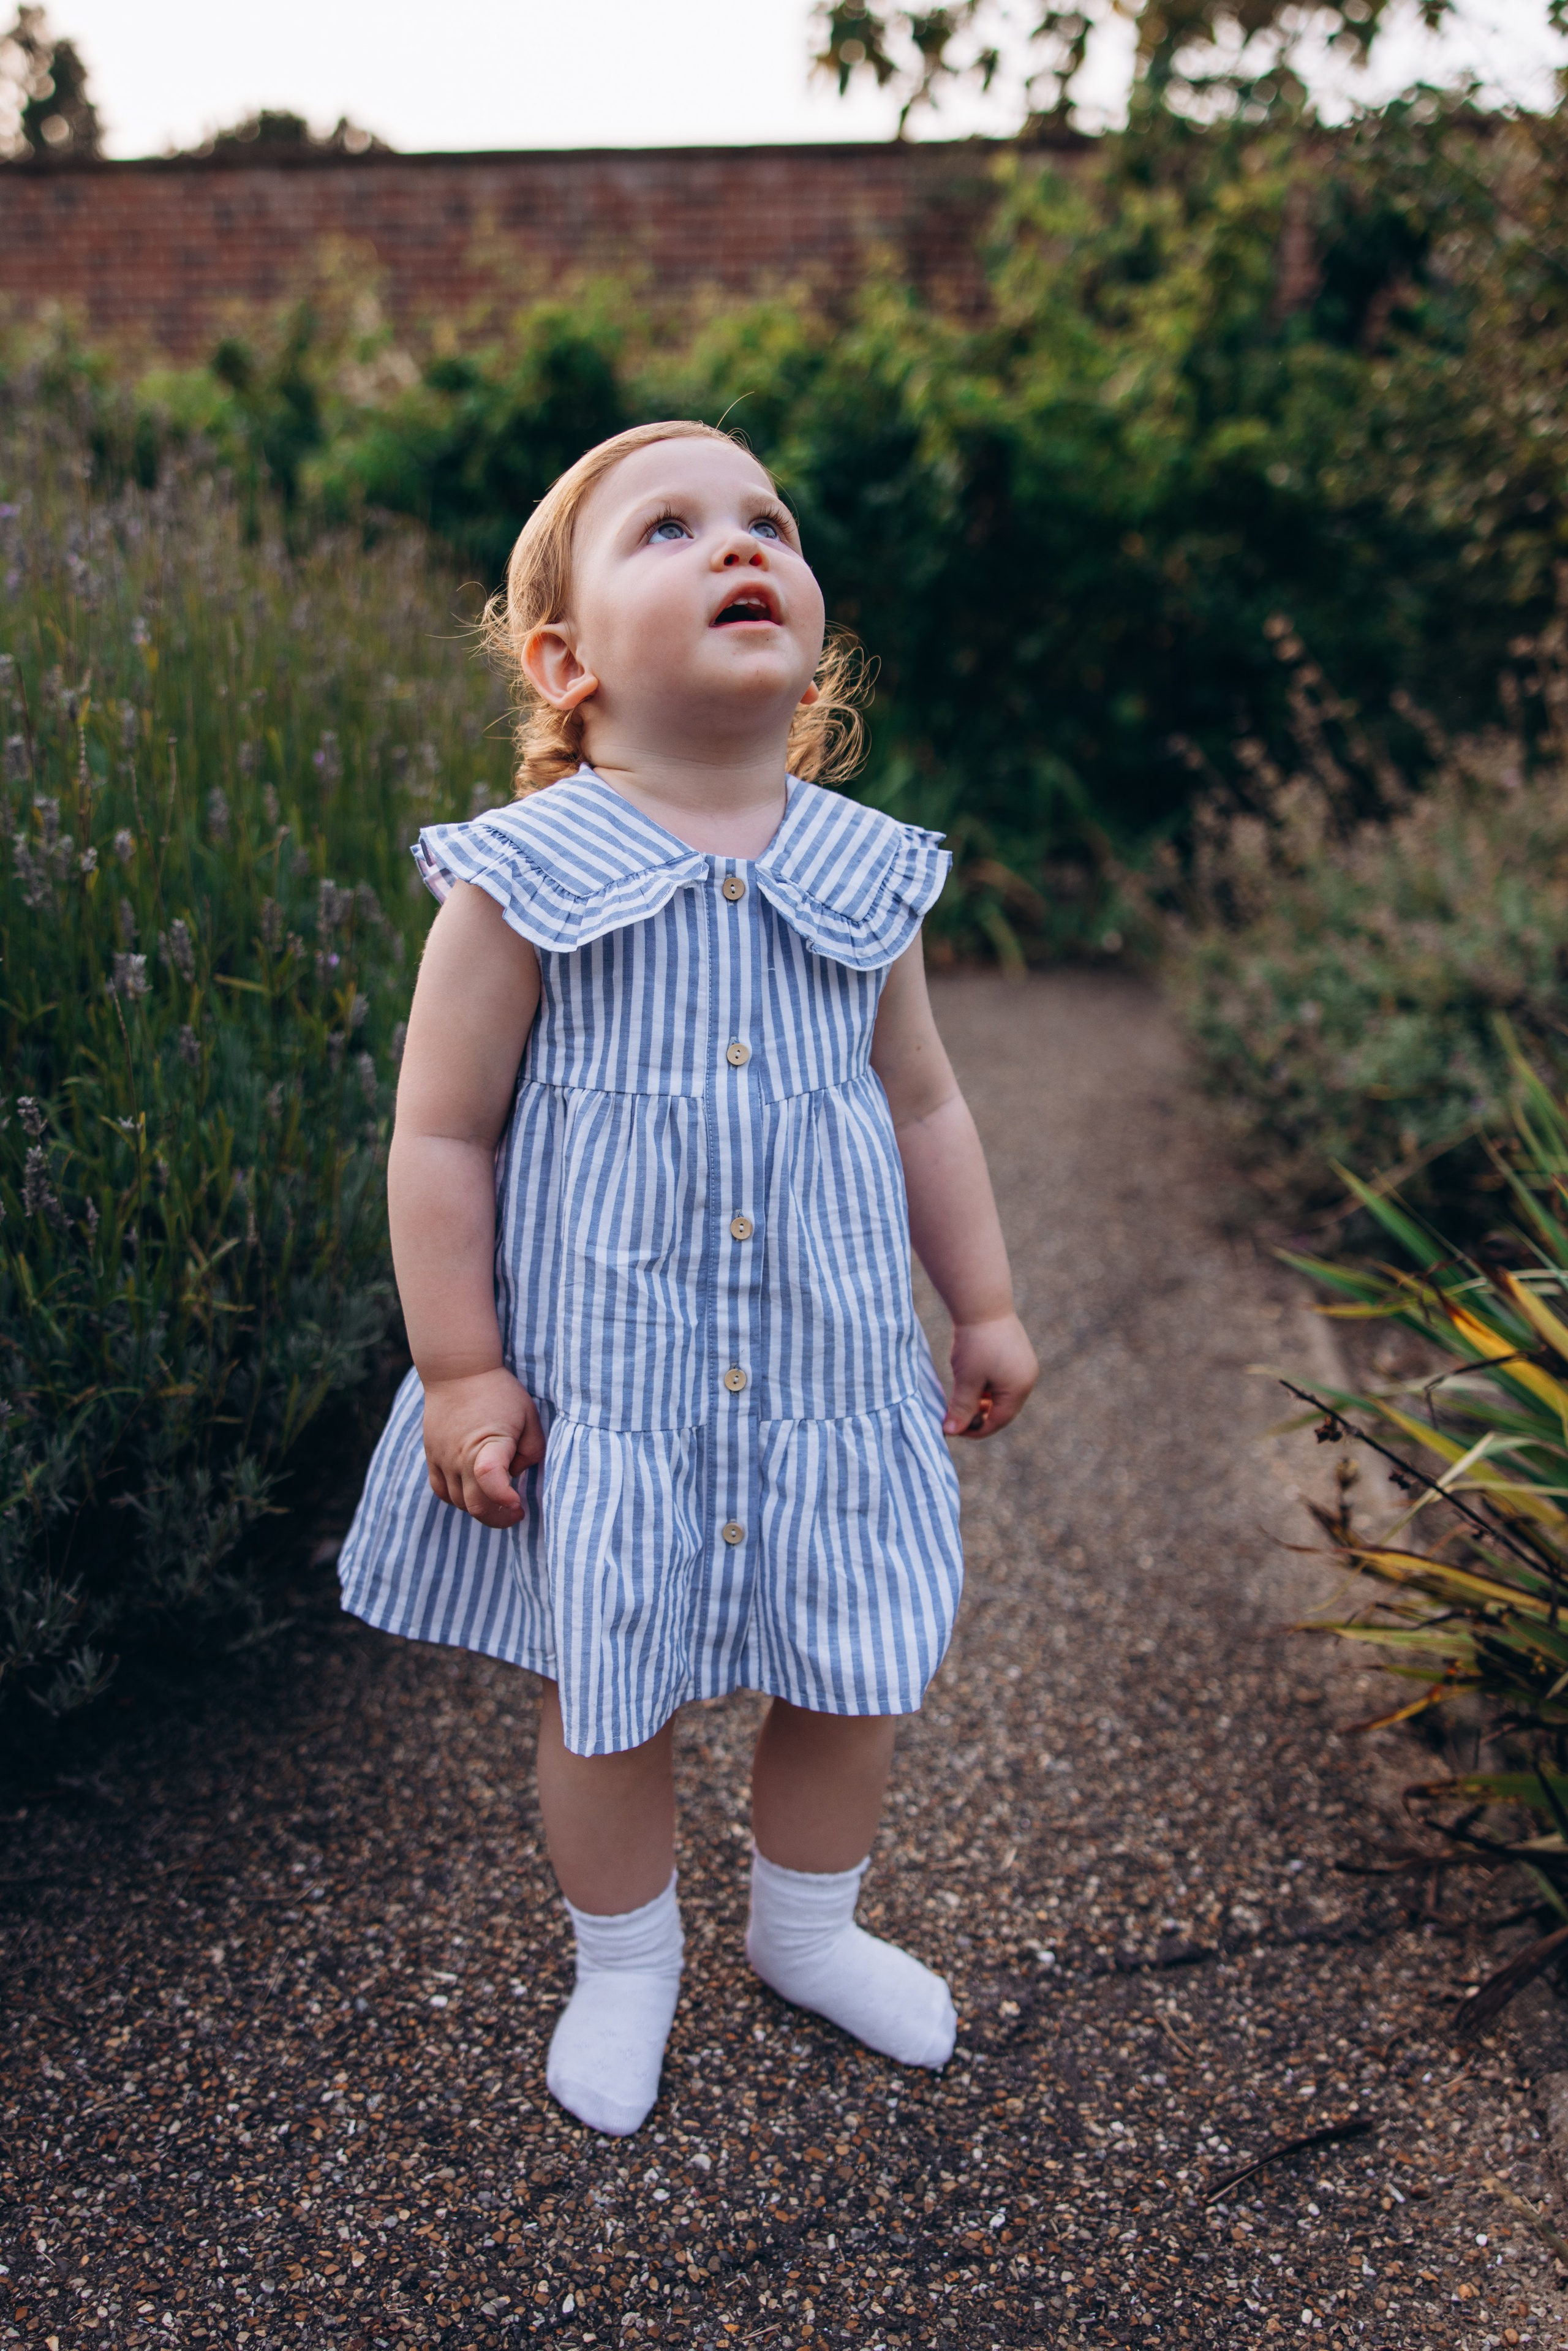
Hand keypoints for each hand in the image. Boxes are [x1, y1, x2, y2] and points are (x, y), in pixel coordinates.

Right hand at [421, 1367, 545, 1525]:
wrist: (457, 1372)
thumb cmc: (499, 1392)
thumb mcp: (529, 1415)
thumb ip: (532, 1450)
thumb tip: (516, 1473)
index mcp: (488, 1443)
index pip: (490, 1479)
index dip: (505, 1499)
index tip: (519, 1503)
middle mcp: (461, 1456)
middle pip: (475, 1505)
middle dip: (500, 1517)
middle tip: (516, 1512)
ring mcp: (443, 1459)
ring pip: (459, 1503)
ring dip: (481, 1508)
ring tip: (497, 1499)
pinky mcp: (432, 1457)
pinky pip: (442, 1491)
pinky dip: (458, 1499)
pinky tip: (474, 1491)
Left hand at [943, 1312, 1037, 1438]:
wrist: (982, 1304)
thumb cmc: (975, 1343)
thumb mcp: (966, 1380)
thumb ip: (961, 1408)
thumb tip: (951, 1432)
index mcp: (1019, 1388)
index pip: (999, 1421)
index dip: (976, 1430)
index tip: (954, 1429)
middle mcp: (1028, 1378)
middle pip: (1003, 1409)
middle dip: (980, 1415)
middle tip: (956, 1414)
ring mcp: (1025, 1365)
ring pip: (1002, 1394)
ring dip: (982, 1400)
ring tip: (962, 1395)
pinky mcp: (1018, 1354)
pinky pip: (1004, 1379)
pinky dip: (987, 1385)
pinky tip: (971, 1378)